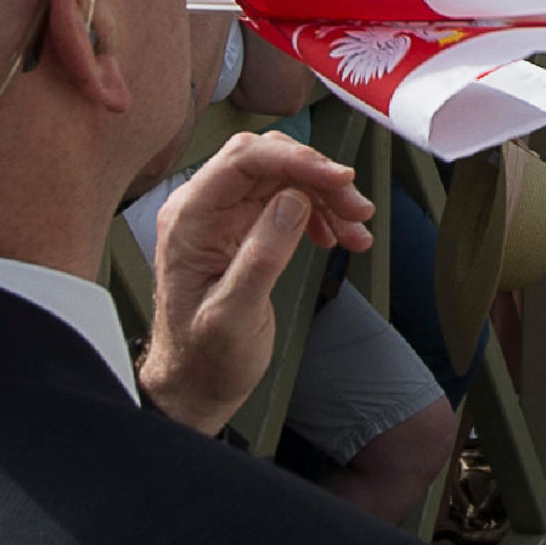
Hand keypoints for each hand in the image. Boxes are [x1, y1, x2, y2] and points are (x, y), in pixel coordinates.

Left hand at [137, 132, 374, 432]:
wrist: (195, 386)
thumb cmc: (203, 359)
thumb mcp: (233, 315)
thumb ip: (261, 256)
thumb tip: (293, 201)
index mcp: (189, 219)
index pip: (243, 159)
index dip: (296, 159)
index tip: (338, 178)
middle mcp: (203, 209)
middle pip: (269, 161)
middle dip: (318, 176)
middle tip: (355, 205)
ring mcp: (224, 217)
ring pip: (284, 179)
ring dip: (326, 197)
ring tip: (356, 228)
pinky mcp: (244, 229)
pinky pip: (288, 201)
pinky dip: (320, 213)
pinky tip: (339, 236)